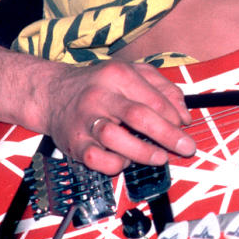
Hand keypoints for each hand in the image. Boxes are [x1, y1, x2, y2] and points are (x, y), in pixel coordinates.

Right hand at [43, 60, 195, 174]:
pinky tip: (125, 160)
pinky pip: (97, 159)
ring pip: (115, 138)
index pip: (154, 98)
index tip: (185, 128)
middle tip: (185, 147)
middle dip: (167, 135)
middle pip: (138, 116)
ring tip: (159, 157)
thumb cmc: (99, 85)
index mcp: (118, 75)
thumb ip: (163, 90)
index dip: (174, 116)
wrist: (53, 94)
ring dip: (143, 152)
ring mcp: (85, 120)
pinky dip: (115, 164)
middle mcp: (100, 95)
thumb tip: (184, 116)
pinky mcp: (75, 142)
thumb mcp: (133, 74)